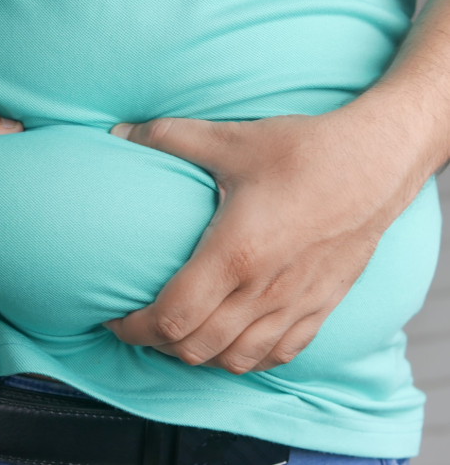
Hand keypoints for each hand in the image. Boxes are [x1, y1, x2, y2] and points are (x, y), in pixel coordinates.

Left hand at [105, 97, 427, 372]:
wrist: (377, 162)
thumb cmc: (304, 152)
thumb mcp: (230, 139)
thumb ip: (167, 137)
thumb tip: (118, 133)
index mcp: (235, 254)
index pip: (172, 317)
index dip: (134, 327)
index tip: (116, 318)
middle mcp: (264, 291)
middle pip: (196, 348)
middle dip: (157, 344)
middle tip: (140, 323)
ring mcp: (296, 305)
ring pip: (235, 360)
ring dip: (198, 355)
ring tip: (180, 334)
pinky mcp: (321, 306)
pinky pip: (279, 355)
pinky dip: (246, 357)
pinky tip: (232, 340)